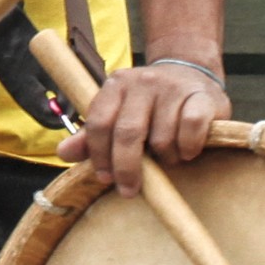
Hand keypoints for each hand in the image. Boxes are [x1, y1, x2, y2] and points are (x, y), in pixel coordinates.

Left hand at [55, 58, 228, 196]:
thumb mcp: (118, 115)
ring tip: (167, 157)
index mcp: (117, 85)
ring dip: (165, 159)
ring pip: (162, 137)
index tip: (105, 178)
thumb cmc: (150, 106)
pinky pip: (190, 129)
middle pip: (127, 132)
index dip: (99, 154)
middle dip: (126, 167)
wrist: (193, 75)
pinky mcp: (201, 97)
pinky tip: (187, 151)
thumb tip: (63, 153)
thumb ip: (92, 136)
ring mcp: (172, 87)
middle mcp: (142, 81)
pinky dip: (188, 148)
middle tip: (129, 189)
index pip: (99, 122)